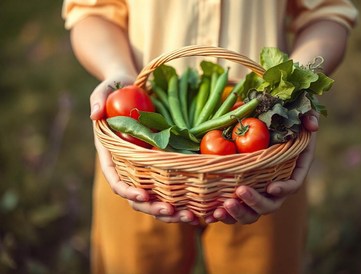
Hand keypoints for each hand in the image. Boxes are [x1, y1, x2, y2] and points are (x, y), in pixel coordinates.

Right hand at [90, 75, 198, 224]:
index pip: (115, 178)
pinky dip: (182, 199)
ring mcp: (144, 166)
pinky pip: (169, 185)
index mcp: (111, 153)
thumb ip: (97, 100)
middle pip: (136, 195)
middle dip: (153, 208)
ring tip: (190, 217)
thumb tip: (94, 115)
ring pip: (154, 197)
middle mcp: (127, 164)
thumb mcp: (105, 89)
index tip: (144, 196)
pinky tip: (198, 207)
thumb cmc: (116, 88)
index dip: (127, 190)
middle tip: (173, 212)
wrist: (131, 88)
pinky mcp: (160, 162)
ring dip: (170, 210)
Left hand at [207, 111, 318, 224]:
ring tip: (222, 208)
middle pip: (269, 204)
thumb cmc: (282, 120)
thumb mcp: (298, 114)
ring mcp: (257, 193)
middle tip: (239, 191)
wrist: (262, 127)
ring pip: (250, 213)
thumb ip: (308, 117)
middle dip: (255, 202)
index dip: (283, 189)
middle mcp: (275, 187)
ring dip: (237, 214)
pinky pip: (233, 210)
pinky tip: (210, 215)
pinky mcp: (240, 195)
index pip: (292, 185)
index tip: (270, 187)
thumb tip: (312, 125)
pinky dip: (222, 215)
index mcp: (292, 171)